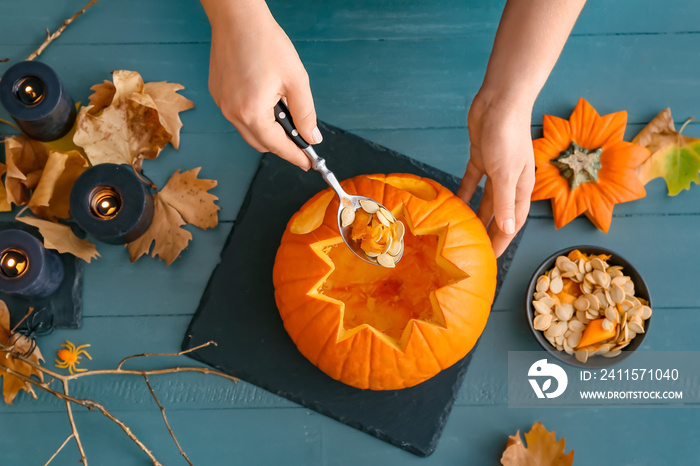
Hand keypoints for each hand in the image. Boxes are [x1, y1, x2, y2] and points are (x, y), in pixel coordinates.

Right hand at [203, 0, 319, 168]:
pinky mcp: (217, 94)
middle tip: (301, 138)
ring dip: (268, 130)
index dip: (296, 156)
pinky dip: (254, 117)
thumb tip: (311, 137)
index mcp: (252, 113)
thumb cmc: (267, 44)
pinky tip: (266, 99)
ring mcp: (222, 104)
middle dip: (282, 144)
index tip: (308, 163)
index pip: (278, 146)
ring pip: (249, 131)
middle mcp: (232, 113)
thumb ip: (305, 114)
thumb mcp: (296, 80)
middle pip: (262, 144)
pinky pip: (238, 116)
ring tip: (284, 111)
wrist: (238, 18)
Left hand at [458, 93, 534, 257]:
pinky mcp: (481, 158)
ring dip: (475, 215)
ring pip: (484, 200)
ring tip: (463, 232)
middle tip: (474, 250)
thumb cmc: (508, 135)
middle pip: (498, 214)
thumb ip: (505, 202)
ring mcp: (495, 170)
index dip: (502, 241)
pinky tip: (454, 204)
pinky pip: (471, 181)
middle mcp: (510, 181)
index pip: (513, 222)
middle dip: (488, 232)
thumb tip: (509, 229)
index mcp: (521, 187)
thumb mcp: (506, 173)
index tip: (490, 258)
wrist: (500, 101)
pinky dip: (464, 193)